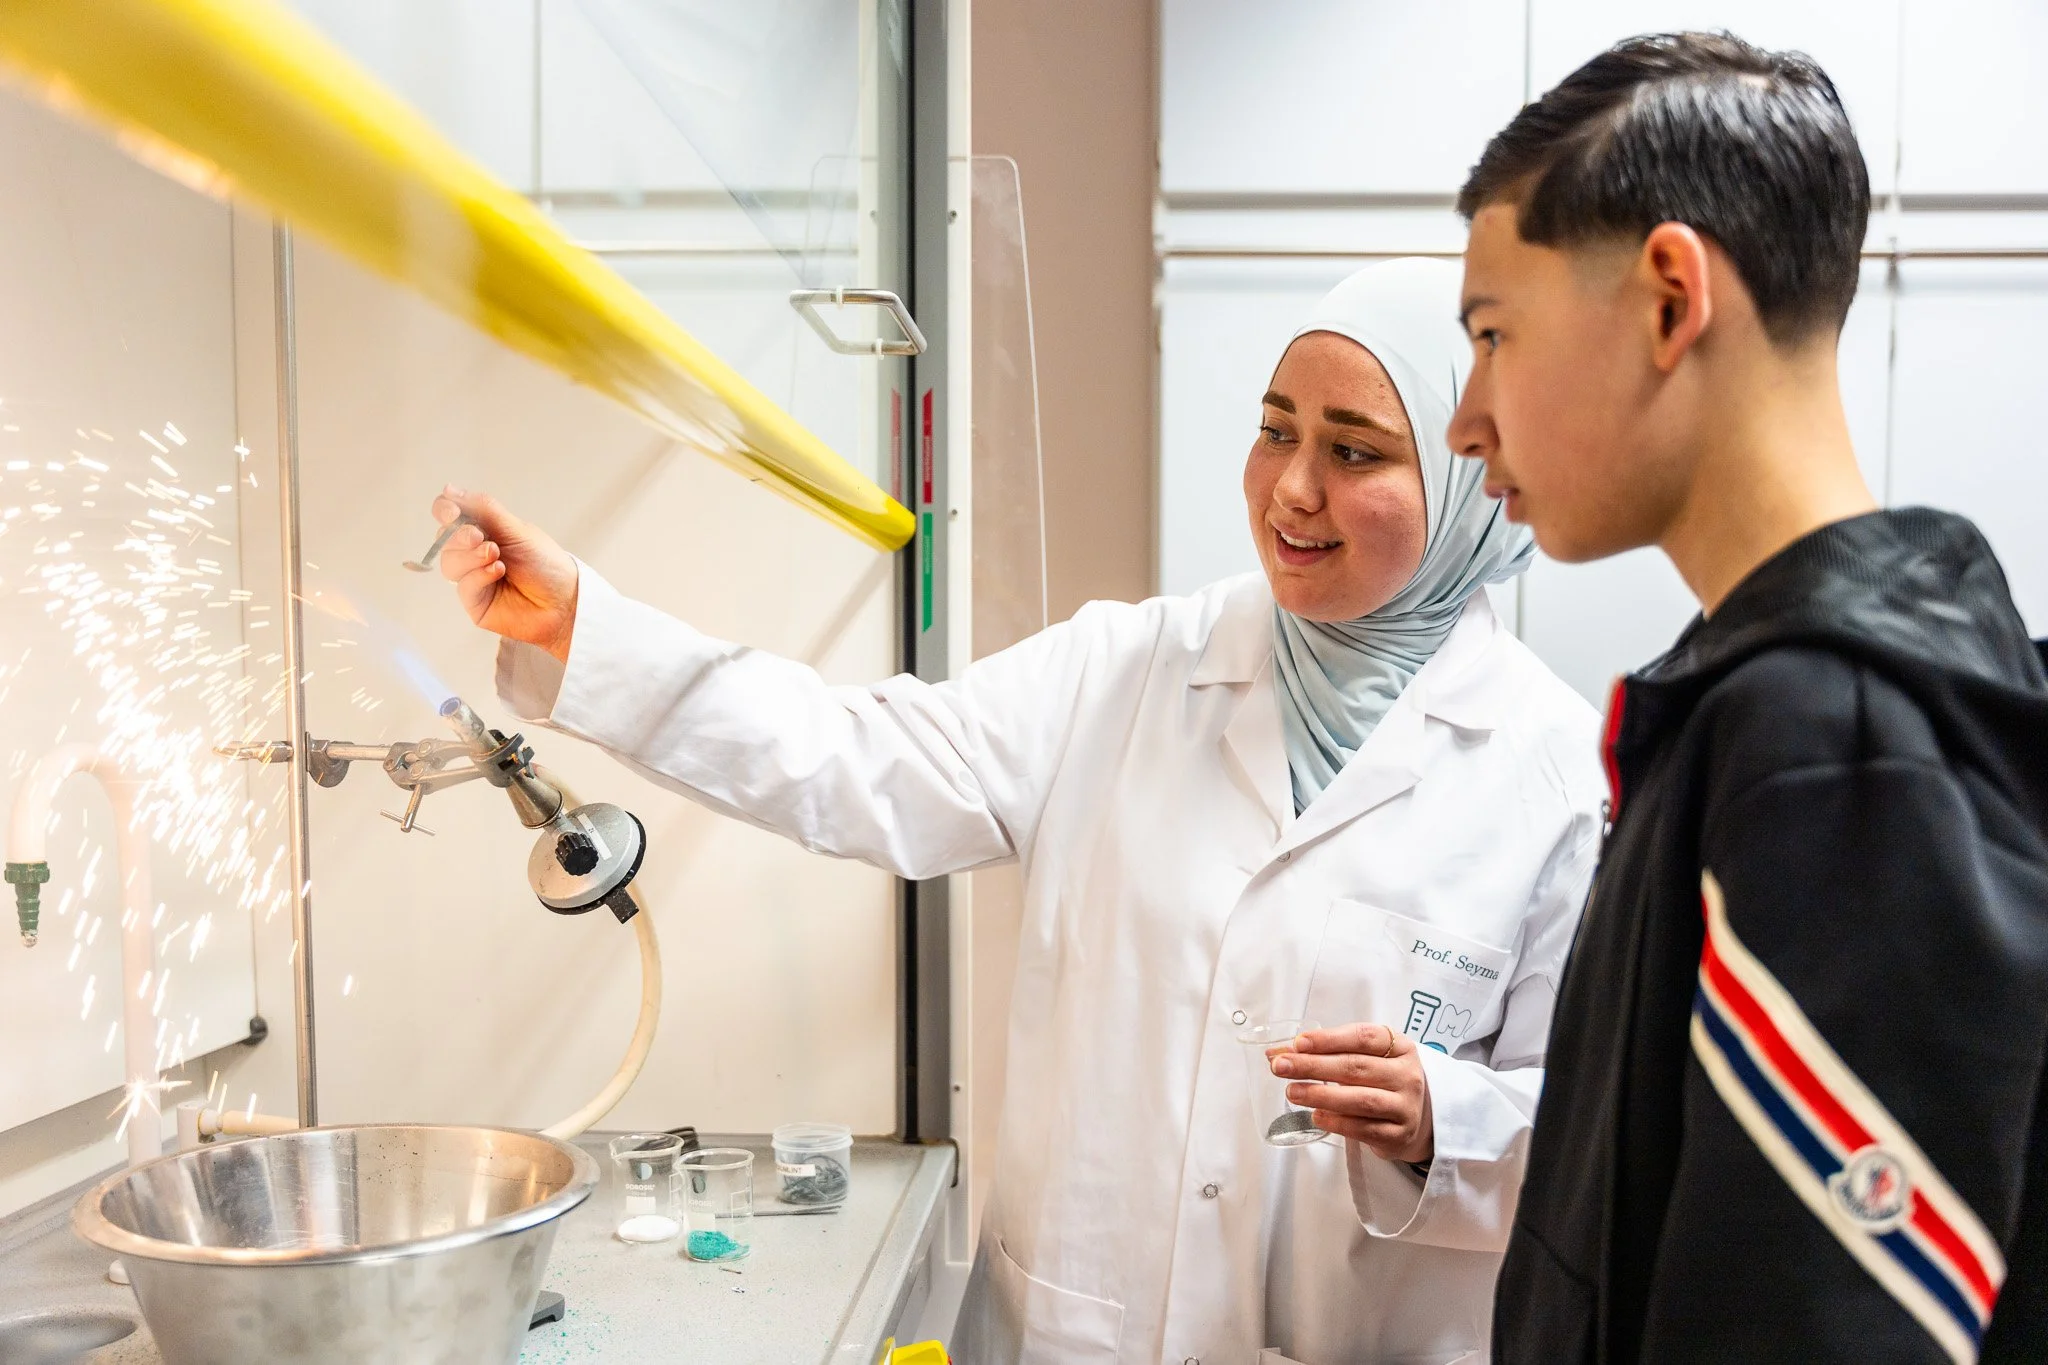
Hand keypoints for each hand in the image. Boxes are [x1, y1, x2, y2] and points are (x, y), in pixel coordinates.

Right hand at [432, 486, 578, 662]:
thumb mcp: (516, 529)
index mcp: (485, 529)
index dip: (444, 510)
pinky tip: (499, 572)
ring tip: (496, 557)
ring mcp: (473, 577)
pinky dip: (479, 576)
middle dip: (459, 536)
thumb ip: (483, 508)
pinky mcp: (475, 602)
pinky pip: (462, 586)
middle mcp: (475, 552)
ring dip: (471, 557)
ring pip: (449, 563)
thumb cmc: (546, 563)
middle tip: (479, 538)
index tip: (452, 512)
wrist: (565, 600)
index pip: (450, 515)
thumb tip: (449, 489)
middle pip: (444, 540)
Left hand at [1270, 1022, 1433, 1164]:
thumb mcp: (1366, 1058)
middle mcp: (1406, 1075)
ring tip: (1293, 1092)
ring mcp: (1405, 1106)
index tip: (1298, 1043)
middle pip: (1356, 1067)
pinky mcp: (1398, 1135)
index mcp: (1400, 1047)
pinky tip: (1316, 1116)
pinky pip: (1364, 1129)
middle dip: (1314, 1066)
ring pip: (1361, 1099)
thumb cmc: (1383, 1080)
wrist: (1419, 1117)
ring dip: (1322, 1095)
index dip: (1329, 1039)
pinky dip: (1337, 1122)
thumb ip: (1327, 1052)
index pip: (1363, 1037)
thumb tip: (1277, 1053)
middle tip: (1281, 1066)